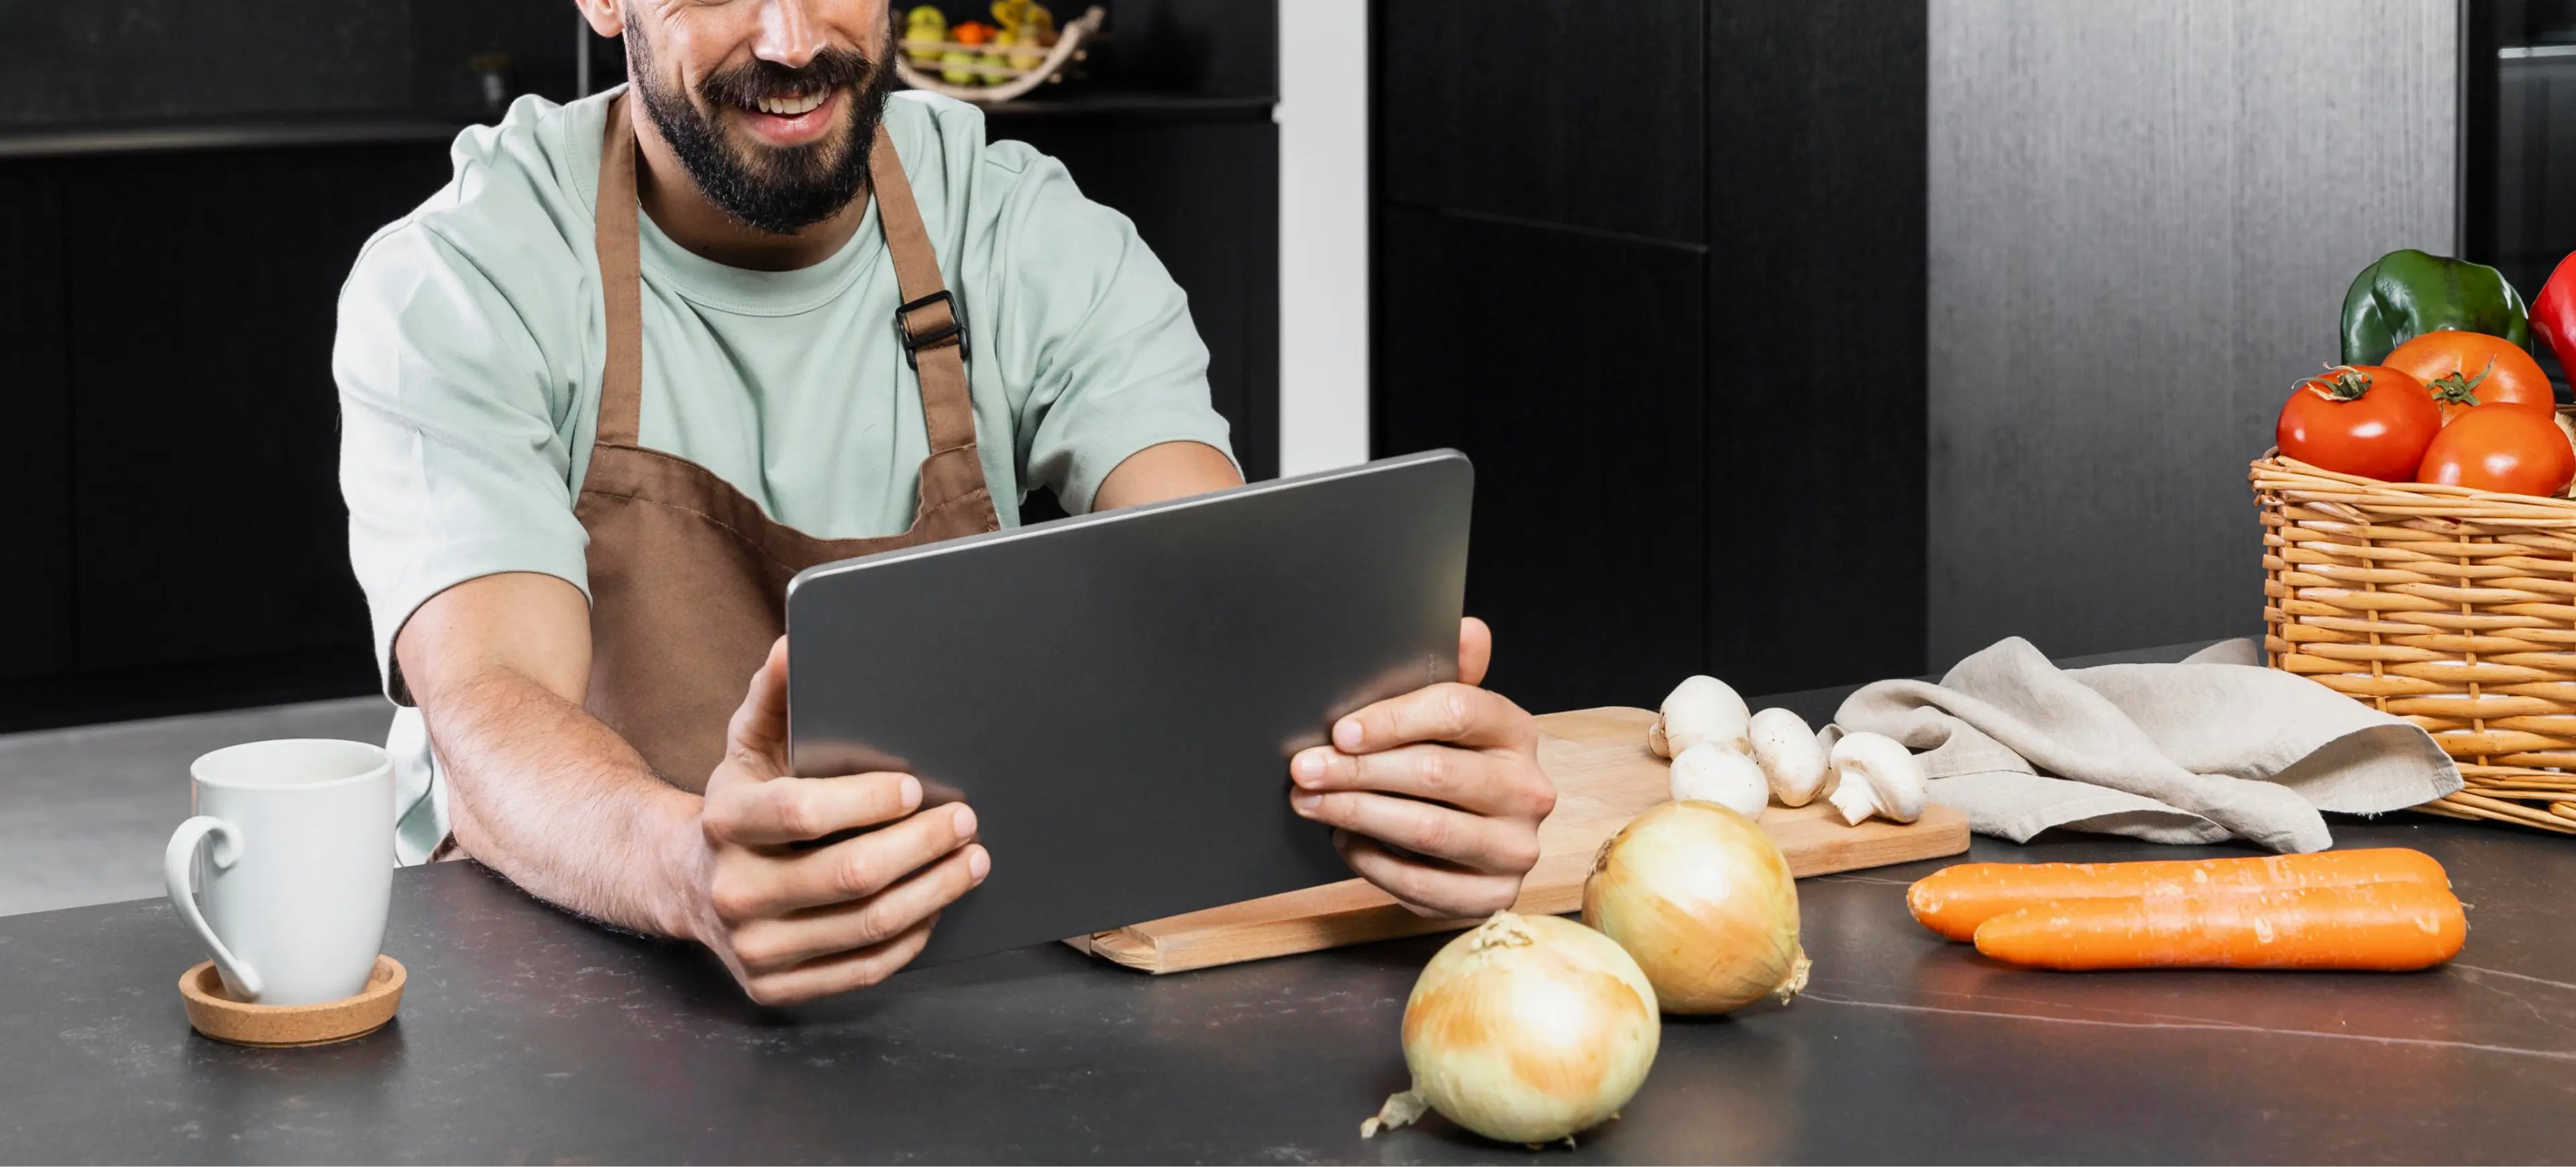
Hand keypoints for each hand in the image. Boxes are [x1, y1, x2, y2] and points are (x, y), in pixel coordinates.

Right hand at [684, 638, 988, 1004]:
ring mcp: (753, 948)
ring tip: (970, 862)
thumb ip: (773, 696)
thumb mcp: (746, 745)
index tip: (918, 787)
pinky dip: (911, 938)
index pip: (803, 813)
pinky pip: (862, 970)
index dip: (869, 801)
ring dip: (932, 892)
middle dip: (921, 846)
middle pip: (849, 875)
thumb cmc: (739, 803)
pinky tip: (937, 908)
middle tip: (966, 822)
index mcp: (724, 822)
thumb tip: (794, 644)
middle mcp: (732, 891)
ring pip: (866, 926)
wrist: (685, 883)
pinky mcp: (774, 987)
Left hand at [1288, 617, 1553, 916]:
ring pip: (1427, 829)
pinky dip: (1375, 864)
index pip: (1458, 712)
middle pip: (1436, 773)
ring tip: (1310, 803)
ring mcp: (1516, 848)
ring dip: (1357, 815)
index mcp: (1516, 731)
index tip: (1340, 731)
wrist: (1481, 839)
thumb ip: (1453, 673)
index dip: (1393, 720)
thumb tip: (1468, 629)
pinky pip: (1425, 885)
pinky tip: (1345, 841)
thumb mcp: (1451, 717)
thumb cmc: (1452, 764)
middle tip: (1304, 770)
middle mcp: (1528, 790)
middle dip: (1358, 771)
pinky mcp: (1494, 896)